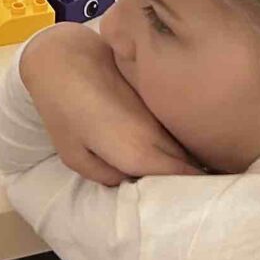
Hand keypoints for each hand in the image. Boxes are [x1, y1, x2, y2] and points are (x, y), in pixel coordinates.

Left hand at [21, 25, 201, 185]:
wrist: (65, 58)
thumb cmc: (63, 111)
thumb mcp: (75, 157)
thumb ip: (108, 177)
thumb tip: (131, 180)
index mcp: (139, 153)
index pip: (183, 179)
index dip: (193, 193)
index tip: (193, 202)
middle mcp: (158, 134)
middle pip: (191, 162)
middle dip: (196, 178)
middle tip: (192, 192)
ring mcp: (159, 113)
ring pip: (186, 143)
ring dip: (190, 156)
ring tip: (188, 170)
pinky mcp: (155, 97)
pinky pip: (174, 125)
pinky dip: (179, 137)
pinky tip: (170, 142)